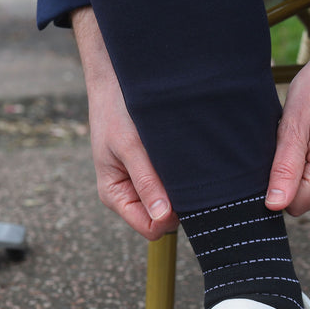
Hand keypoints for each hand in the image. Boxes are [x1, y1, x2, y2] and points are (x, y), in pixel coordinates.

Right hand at [72, 7, 177, 239]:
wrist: (120, 81)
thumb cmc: (118, 112)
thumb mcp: (130, 147)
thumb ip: (147, 183)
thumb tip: (163, 217)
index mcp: (116, 196)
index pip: (151, 228)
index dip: (170, 218)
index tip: (185, 196)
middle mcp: (133, 195)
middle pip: (166, 219)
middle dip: (181, 204)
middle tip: (193, 176)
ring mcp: (148, 185)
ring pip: (177, 204)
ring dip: (186, 189)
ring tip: (191, 163)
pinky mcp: (161, 172)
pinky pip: (179, 186)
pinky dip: (188, 176)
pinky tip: (192, 159)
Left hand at [265, 0, 309, 215]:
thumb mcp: (291, 131)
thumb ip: (284, 172)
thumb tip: (275, 207)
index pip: (294, 206)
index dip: (278, 187)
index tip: (276, 157)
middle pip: (305, 202)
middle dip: (290, 181)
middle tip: (288, 145)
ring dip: (301, 174)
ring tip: (301, 141)